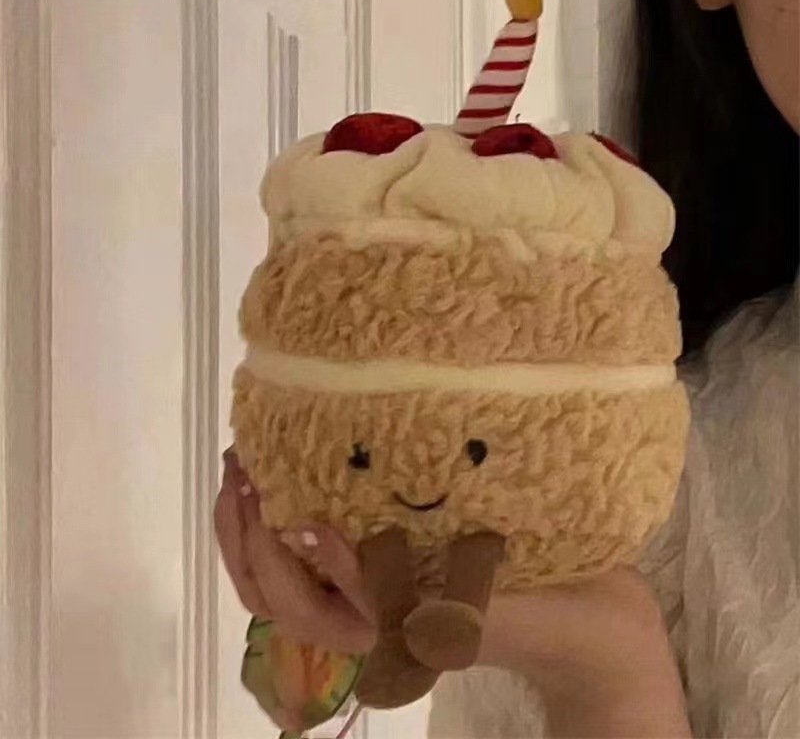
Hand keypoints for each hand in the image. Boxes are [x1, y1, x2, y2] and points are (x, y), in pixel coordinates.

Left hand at [215, 450, 688, 735]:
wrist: (587, 622)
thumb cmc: (539, 605)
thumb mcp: (468, 594)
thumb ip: (390, 579)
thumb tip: (306, 531)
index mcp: (379, 631)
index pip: (294, 602)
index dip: (265, 547)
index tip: (262, 482)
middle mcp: (366, 620)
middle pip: (272, 592)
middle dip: (243, 529)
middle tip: (239, 459)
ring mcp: (373, 597)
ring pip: (283, 577)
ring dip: (254, 524)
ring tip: (247, 462)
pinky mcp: (387, 569)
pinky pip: (314, 553)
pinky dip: (287, 517)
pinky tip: (290, 473)